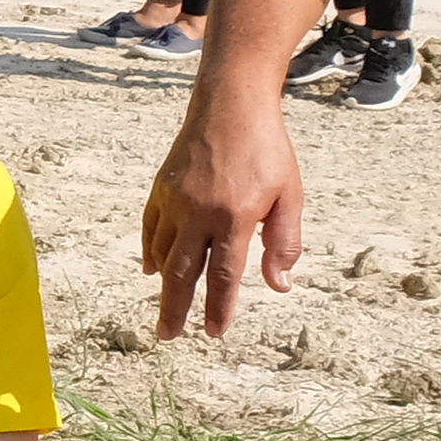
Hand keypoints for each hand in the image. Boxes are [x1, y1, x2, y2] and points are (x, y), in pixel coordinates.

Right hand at [139, 91, 305, 337]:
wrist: (231, 104)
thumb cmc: (268, 149)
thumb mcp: (290, 195)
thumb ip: (284, 242)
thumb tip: (280, 285)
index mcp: (235, 217)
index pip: (225, 275)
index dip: (219, 308)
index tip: (214, 333)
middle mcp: (199, 213)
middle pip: (184, 273)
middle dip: (175, 308)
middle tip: (168, 336)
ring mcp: (176, 200)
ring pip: (164, 253)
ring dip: (164, 284)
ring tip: (165, 307)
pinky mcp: (161, 188)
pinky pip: (151, 229)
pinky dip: (151, 252)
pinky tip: (153, 269)